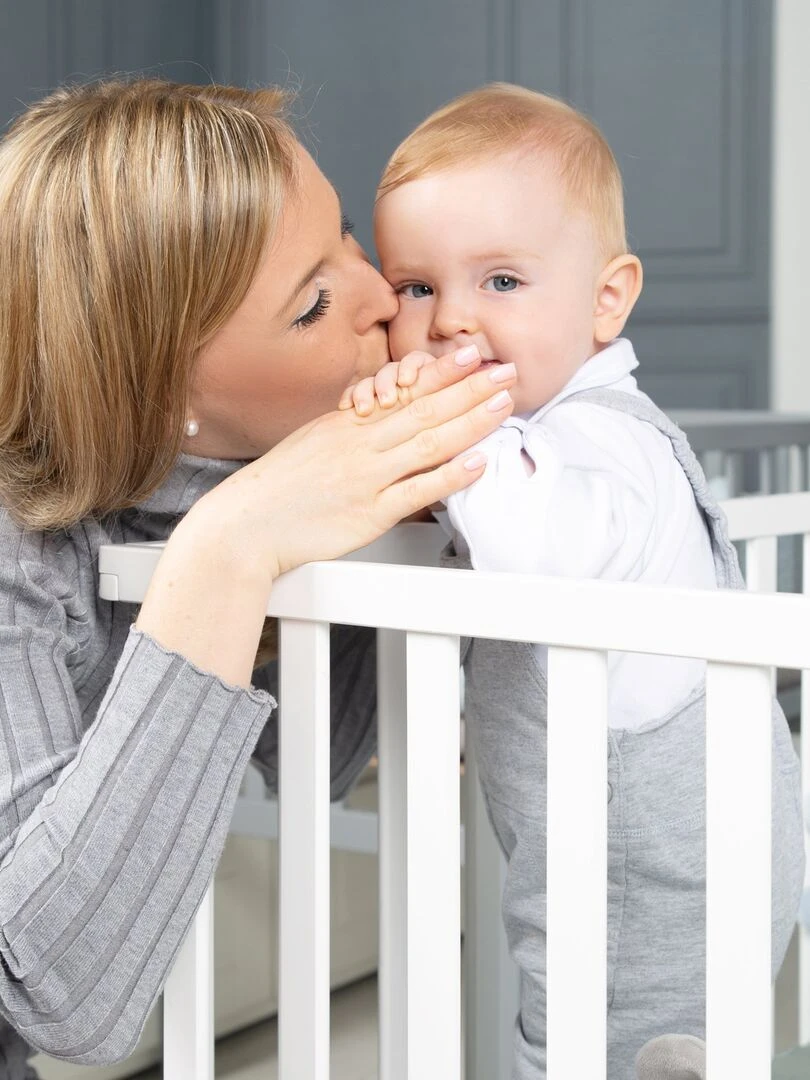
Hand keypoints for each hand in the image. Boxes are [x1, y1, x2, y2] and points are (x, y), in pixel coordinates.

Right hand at [197, 344, 516, 578]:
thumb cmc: (278, 487)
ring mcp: (368, 477)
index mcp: (347, 425)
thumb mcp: (313, 442)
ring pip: (429, 443)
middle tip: (505, 370)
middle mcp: (361, 445)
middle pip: (425, 410)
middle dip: (470, 388)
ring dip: (471, 422)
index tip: (470, 354)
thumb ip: (352, 430)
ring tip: (503, 405)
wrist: (247, 525)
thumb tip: (383, 416)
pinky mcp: (371, 513)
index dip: (441, 371)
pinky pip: (417, 490)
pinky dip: (450, 476)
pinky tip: (476, 462)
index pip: (403, 391)